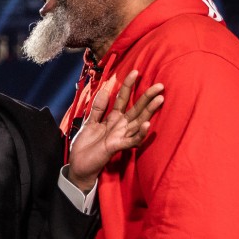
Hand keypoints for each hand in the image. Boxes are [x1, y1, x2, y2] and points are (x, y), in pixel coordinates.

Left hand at [67, 70, 163, 190]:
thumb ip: (97, 107)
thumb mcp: (89, 123)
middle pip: (136, 109)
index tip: (135, 71)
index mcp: (112, 119)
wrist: (78, 167)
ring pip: (138, 122)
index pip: (122, 99)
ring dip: (149, 111)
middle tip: (160, 85)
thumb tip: (106, 87)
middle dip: (147, 97)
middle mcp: (119, 126)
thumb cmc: (85, 147)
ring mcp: (120, 136)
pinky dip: (140, 133)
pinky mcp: (117, 147)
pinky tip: (147, 124)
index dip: (128, 86)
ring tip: (160, 99)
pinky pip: (131, 140)